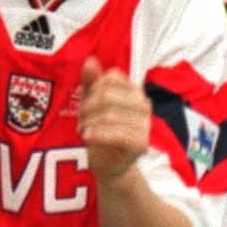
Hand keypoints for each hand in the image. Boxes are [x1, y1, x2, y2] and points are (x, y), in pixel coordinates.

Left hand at [74, 58, 150, 182]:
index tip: (85, 104)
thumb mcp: (91, 104)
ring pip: (109, 114)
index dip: (92, 89)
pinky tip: (87, 137)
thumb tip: (90, 61)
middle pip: (107, 95)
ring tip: (84, 132)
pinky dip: (98, 134)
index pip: (110, 78)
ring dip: (89, 123)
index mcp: (134, 91)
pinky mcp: (141, 143)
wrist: (109, 165)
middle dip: (87, 108)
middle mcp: (143, 104)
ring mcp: (145, 124)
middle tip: (81, 121)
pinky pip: (117, 134)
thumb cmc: (101, 131)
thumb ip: (91, 82)